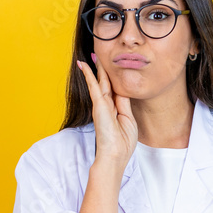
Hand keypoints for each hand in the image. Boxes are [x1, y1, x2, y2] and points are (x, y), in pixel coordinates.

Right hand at [77, 53, 136, 169]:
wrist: (114, 156)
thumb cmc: (122, 143)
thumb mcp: (128, 120)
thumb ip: (124, 104)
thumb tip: (122, 90)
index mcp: (115, 110)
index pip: (115, 90)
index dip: (114, 79)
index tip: (113, 69)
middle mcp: (107, 106)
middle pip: (106, 83)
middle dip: (103, 70)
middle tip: (98, 57)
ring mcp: (101, 105)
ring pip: (100, 82)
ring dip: (96, 68)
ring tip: (93, 56)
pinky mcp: (98, 105)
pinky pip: (93, 86)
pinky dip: (89, 74)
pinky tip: (84, 65)